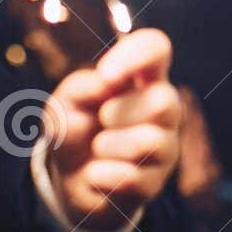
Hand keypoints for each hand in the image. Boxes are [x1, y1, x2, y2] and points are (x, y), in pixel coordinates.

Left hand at [45, 29, 180, 231]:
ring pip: (148, 143)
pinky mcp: (153, 183)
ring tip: (98, 149)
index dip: (136, 54)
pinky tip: (96, 174)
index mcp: (143, 79)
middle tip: (103, 118)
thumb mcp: (66, 102)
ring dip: (106, 146)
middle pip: (164, 102)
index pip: (156, 48)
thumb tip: (108, 84)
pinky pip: (130, 178)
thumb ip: (83, 86)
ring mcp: (164, 147)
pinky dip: (99, 176)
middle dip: (121, 112)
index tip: (107, 74)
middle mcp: (164, 110)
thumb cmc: (75, 129)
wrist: (68, 181)